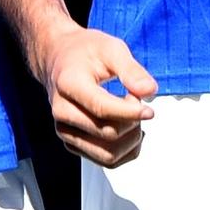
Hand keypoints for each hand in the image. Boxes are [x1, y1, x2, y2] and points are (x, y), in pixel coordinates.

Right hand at [29, 18, 157, 166]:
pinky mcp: (72, 142)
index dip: (131, 112)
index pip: (102, 109)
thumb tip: (149, 91)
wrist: (60, 59)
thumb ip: (131, 70)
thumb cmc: (84, 52)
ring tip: (134, 118)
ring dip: (131, 141)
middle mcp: (62, 110)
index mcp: (69, 84)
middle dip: (133, 122)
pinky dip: (125, 151)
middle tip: (137, 104)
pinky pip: (104, 161)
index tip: (148, 109)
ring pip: (107, 154)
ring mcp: (65, 129)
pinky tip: (129, 131)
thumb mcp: (111, 49)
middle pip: (107, 133)